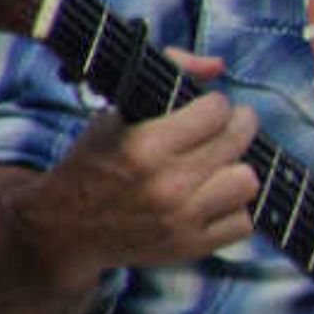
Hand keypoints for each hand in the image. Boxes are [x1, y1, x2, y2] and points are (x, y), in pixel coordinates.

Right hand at [37, 51, 260, 279]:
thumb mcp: (116, 112)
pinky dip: (232, 209)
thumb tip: (217, 66)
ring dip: (236, 170)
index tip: (207, 107)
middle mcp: (167, 184)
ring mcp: (181, 219)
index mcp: (145, 145)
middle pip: (238, 142)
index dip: (215, 103)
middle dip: (237, 126)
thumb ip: (168, 73)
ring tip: (218, 166)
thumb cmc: (95, 162)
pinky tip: (211, 198)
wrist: (66, 227)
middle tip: (227, 127)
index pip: (217, 110)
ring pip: (247, 182)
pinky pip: (242, 222)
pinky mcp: (189, 247)